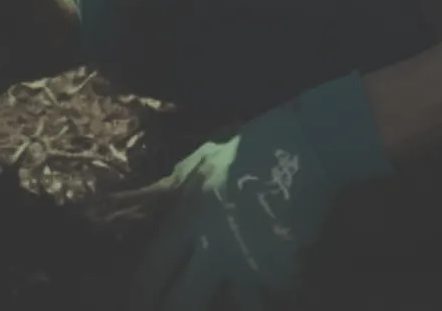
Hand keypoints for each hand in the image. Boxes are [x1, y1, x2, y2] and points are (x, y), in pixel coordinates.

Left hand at [125, 74, 391, 310]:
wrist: (304, 147)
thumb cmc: (249, 148)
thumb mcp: (201, 160)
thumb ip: (171, 189)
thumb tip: (137, 205)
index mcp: (188, 220)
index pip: (151, 272)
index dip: (140, 293)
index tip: (137, 301)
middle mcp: (213, 249)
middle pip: (181, 304)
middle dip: (174, 309)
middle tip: (180, 305)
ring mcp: (249, 264)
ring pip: (238, 308)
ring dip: (240, 302)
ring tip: (244, 297)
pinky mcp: (283, 272)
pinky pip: (276, 296)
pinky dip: (277, 292)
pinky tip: (280, 285)